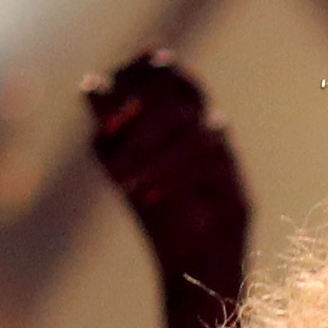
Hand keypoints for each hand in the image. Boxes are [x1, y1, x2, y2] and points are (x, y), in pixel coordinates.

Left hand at [85, 51, 248, 325]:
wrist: (189, 262)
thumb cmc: (156, 207)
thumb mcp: (121, 165)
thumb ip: (109, 126)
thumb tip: (90, 85)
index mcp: (177, 111)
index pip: (162, 65)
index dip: (135, 77)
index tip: (108, 113)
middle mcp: (204, 124)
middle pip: (181, 86)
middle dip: (142, 113)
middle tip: (109, 136)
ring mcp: (223, 153)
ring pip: (191, 124)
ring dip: (148, 150)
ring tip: (124, 182)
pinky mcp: (237, 185)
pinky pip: (206, 161)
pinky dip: (170, 176)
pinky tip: (149, 197)